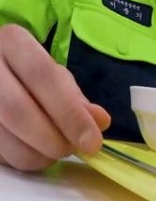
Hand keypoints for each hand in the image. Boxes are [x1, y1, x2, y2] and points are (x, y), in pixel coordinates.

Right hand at [0, 25, 110, 170]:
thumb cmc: (26, 71)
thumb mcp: (53, 75)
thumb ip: (76, 98)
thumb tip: (100, 122)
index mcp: (12, 42)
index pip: (43, 77)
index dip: (70, 113)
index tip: (92, 141)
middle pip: (18, 110)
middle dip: (53, 139)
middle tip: (73, 149)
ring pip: (3, 137)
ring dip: (37, 155)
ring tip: (55, 151)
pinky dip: (20, 158)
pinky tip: (33, 151)